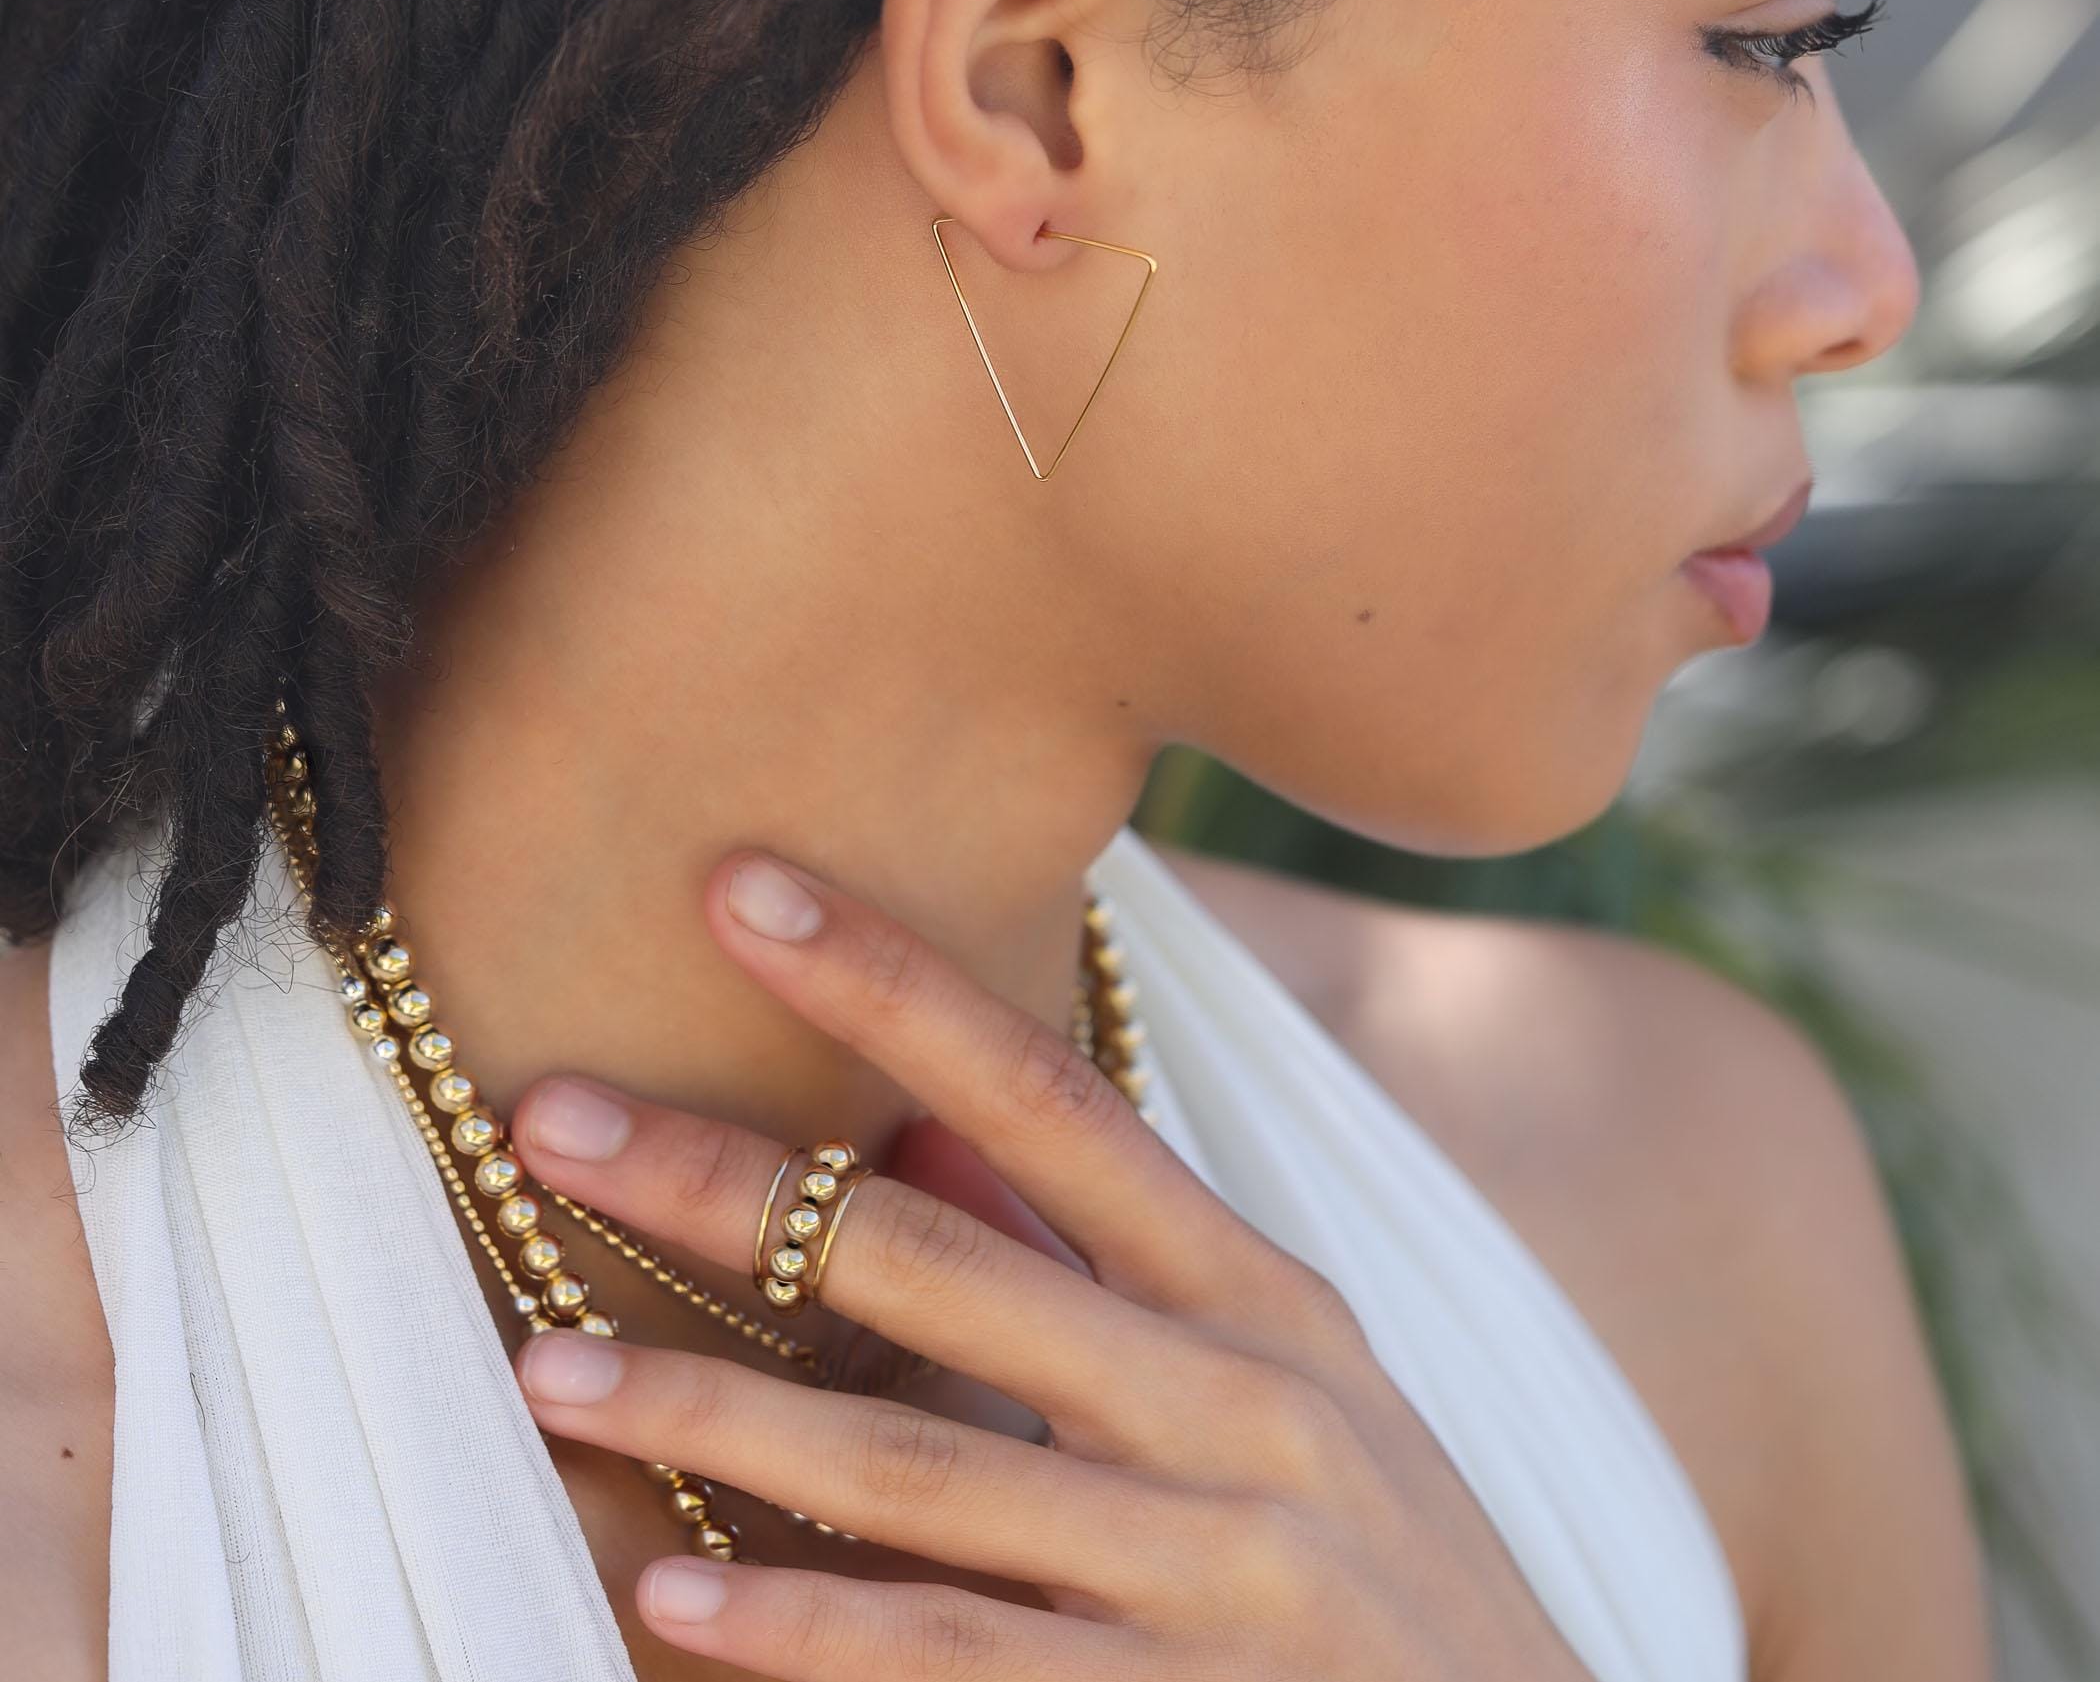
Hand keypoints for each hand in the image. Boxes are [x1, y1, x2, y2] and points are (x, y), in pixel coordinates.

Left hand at [505, 849, 1591, 1679]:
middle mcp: (1245, 1408)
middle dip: (733, 1183)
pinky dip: (804, 1634)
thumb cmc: (1390, 1586)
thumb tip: (923, 1131)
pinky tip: (666, 1598)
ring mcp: (1221, 1575)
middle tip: (545, 1113)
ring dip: (711, 1418)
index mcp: (1264, 1295)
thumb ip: (1113, 1266)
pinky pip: (956, 1664)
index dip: (892, 984)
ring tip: (540, 1368)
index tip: (741, 886)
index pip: (1051, 1095)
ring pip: (919, 1468)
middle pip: (942, 1261)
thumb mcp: (1294, 1393)